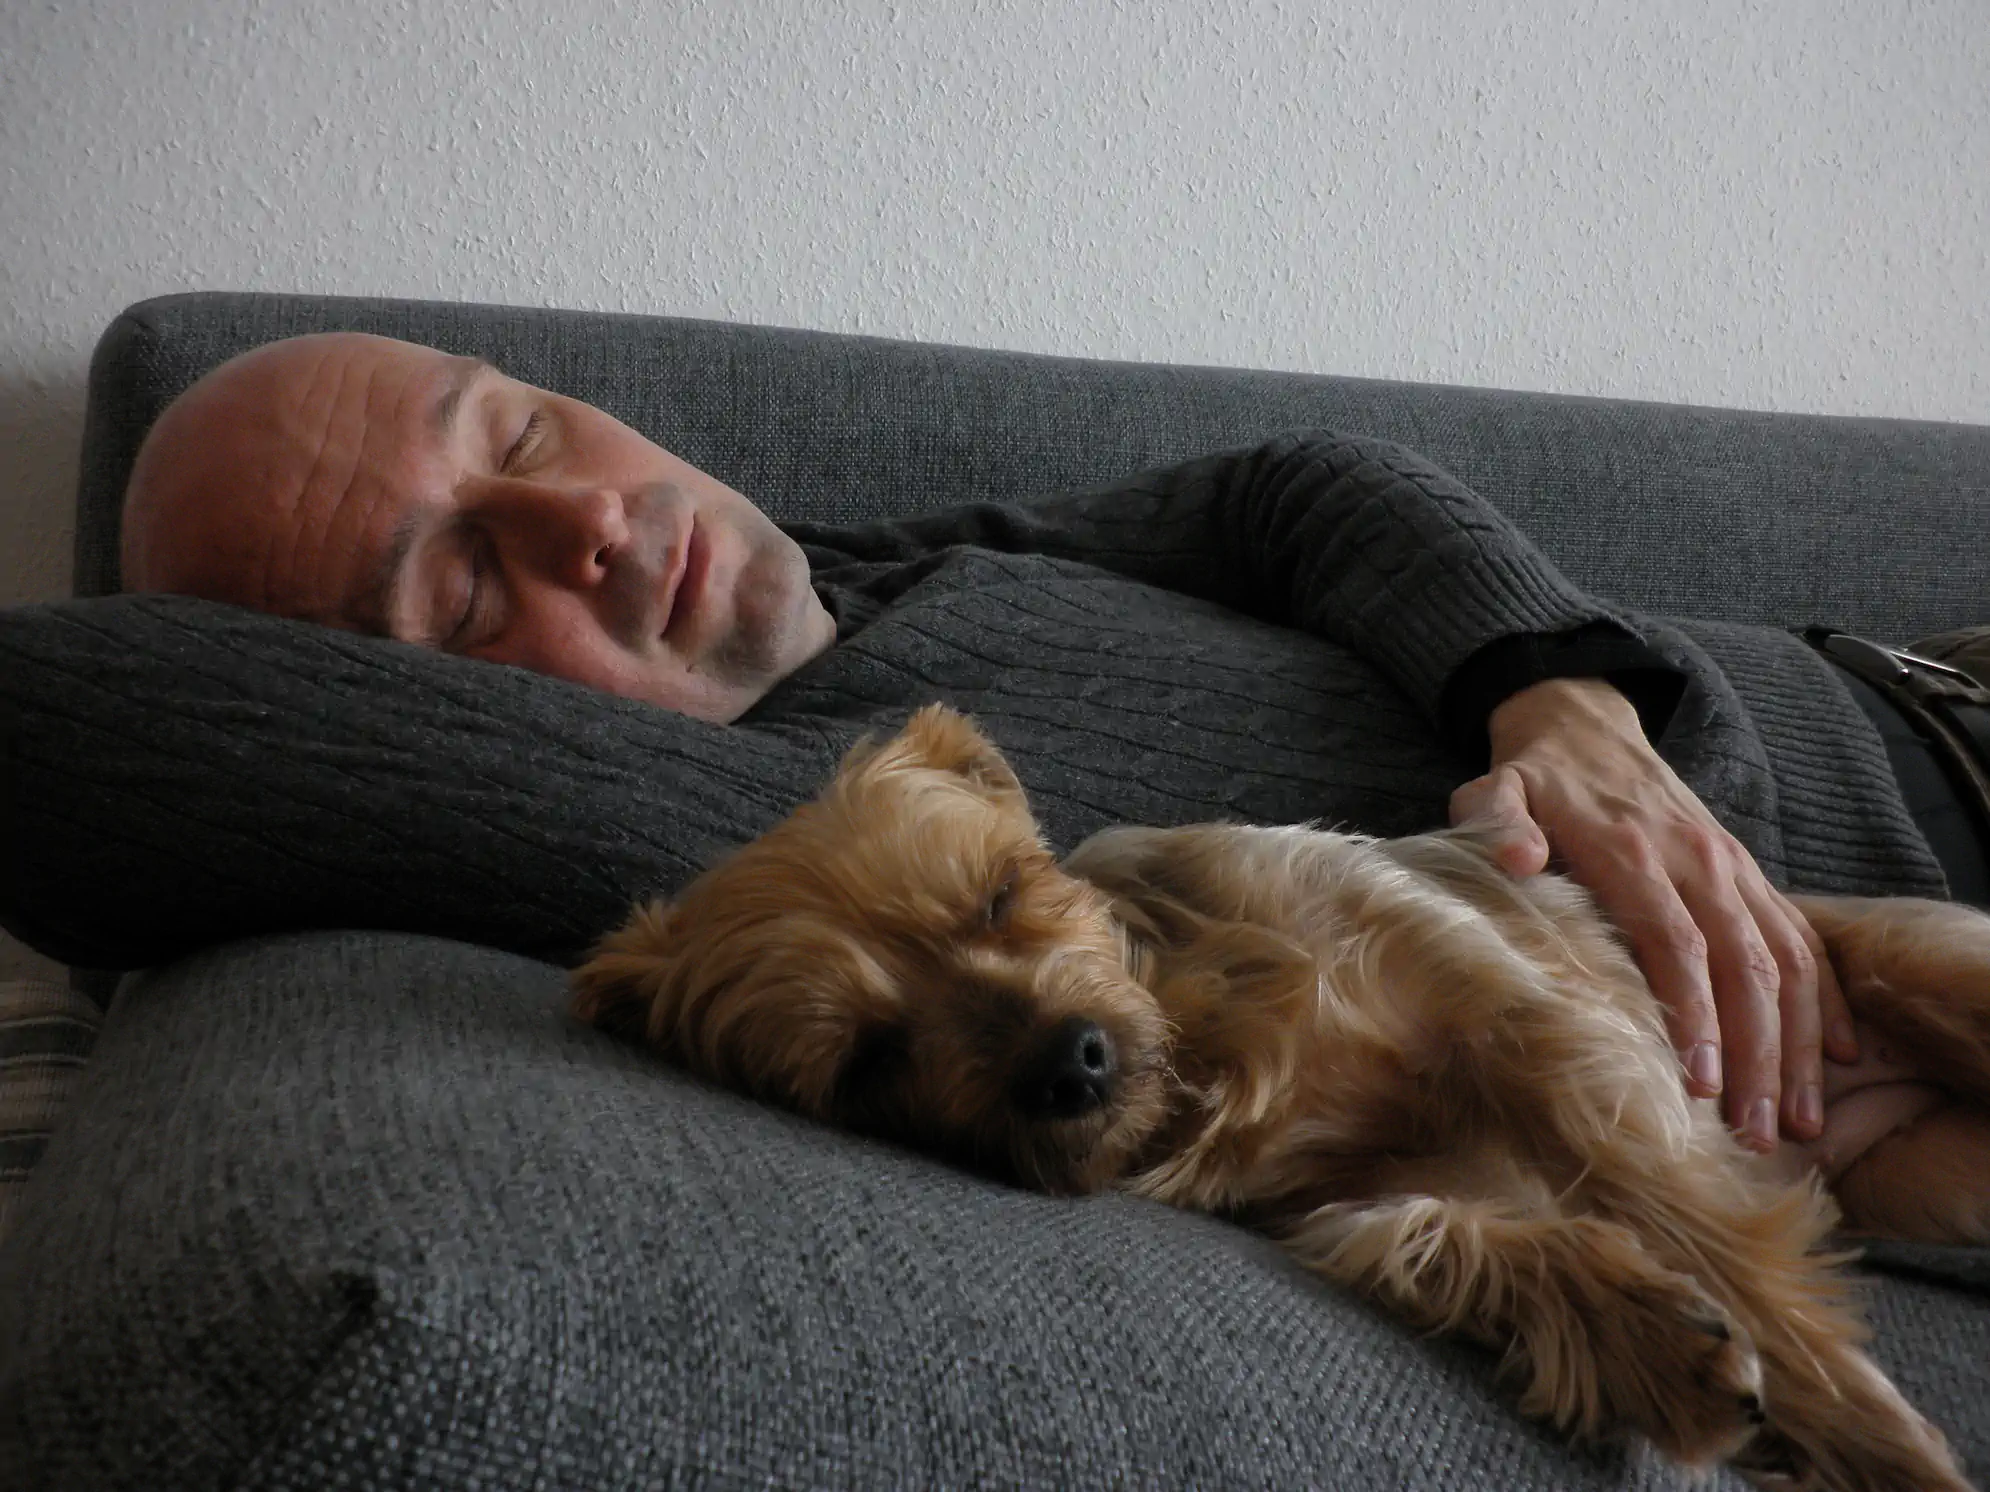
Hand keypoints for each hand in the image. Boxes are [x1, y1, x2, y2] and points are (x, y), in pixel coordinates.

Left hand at [1450, 678, 1857, 1150]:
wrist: (1584, 723)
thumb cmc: (1534, 777)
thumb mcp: (1497, 787)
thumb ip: (1497, 822)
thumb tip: (1515, 859)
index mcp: (1632, 850)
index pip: (1674, 939)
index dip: (1692, 1011)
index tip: (1700, 1083)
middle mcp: (1697, 860)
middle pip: (1742, 964)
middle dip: (1757, 1054)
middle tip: (1756, 1132)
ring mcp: (1732, 867)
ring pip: (1784, 959)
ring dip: (1796, 1043)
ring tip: (1798, 1122)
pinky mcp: (1749, 873)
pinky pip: (1801, 937)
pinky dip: (1824, 998)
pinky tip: (1834, 1057)